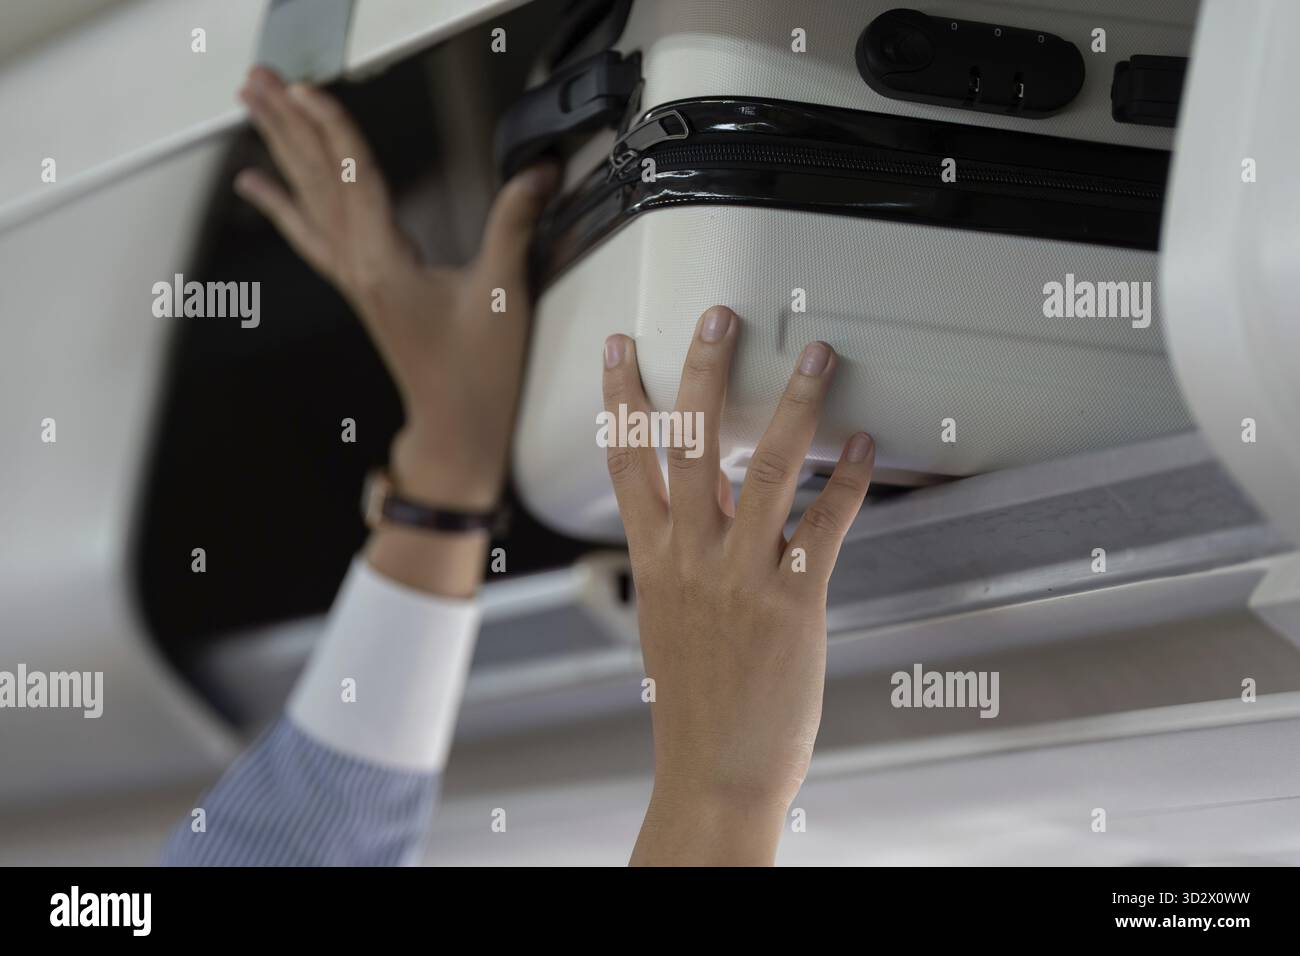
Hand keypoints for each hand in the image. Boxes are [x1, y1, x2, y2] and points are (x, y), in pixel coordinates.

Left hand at [235, 66, 557, 511]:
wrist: (456, 428)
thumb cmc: (476, 375)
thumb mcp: (504, 296)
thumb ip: (515, 227)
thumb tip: (536, 174)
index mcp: (387, 264)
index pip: (354, 179)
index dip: (332, 129)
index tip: (308, 89)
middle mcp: (360, 267)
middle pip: (316, 182)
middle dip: (287, 126)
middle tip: (258, 80)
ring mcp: (355, 278)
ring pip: (308, 202)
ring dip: (281, 151)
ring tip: (253, 110)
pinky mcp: (361, 288)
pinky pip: (310, 234)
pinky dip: (283, 205)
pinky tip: (260, 186)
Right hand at [602, 307, 874, 864]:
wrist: (715, 770)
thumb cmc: (696, 701)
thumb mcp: (670, 619)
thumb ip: (685, 557)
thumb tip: (709, 505)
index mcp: (654, 560)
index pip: (625, 461)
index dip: (619, 398)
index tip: (618, 348)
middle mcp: (689, 557)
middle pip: (686, 442)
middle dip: (701, 370)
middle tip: (718, 317)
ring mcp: (739, 575)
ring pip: (762, 467)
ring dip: (794, 403)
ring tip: (817, 356)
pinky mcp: (791, 600)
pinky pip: (825, 523)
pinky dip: (848, 478)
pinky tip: (863, 443)